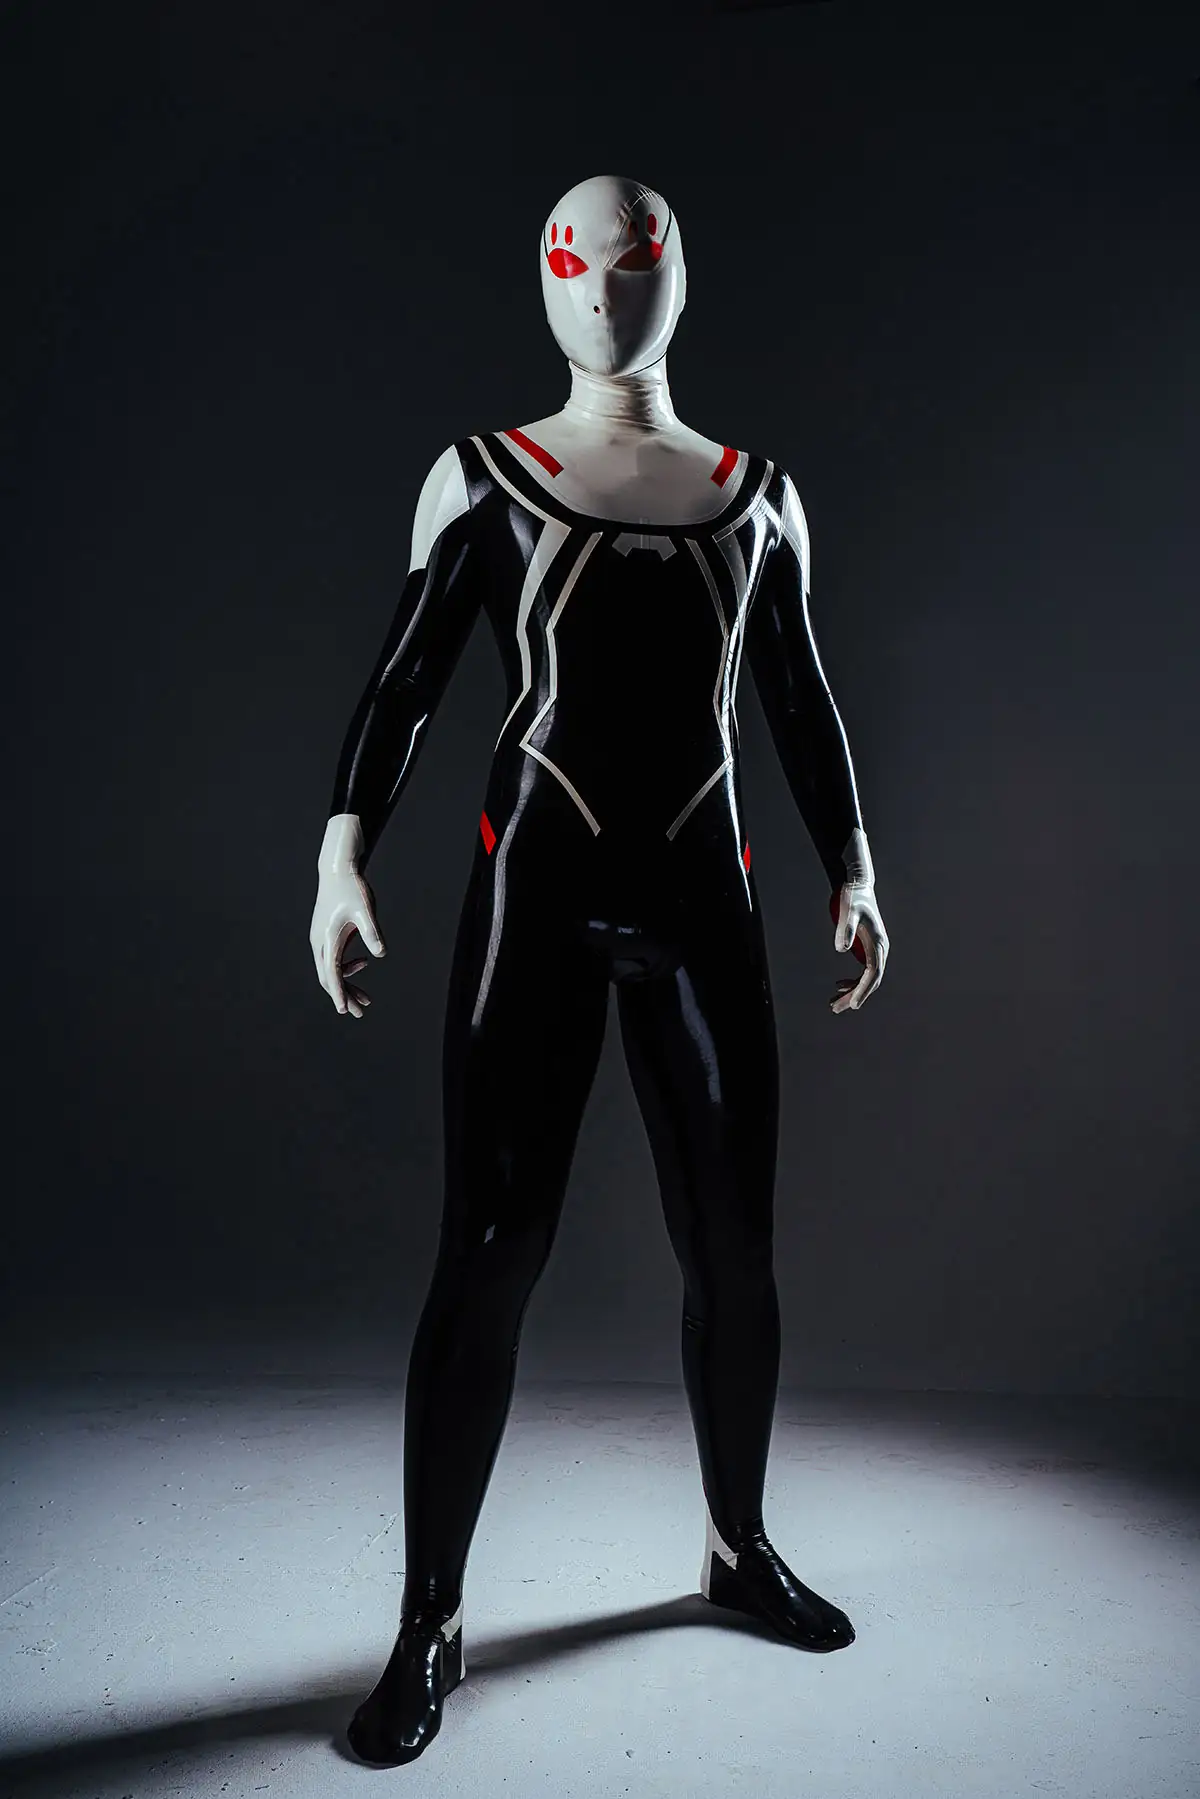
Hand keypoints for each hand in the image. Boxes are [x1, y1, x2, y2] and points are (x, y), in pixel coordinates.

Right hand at [310, 862, 385, 1018]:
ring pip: (330, 970)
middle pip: (329, 977)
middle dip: (344, 996)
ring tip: (366, 999)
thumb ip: (372, 932)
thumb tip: (381, 954)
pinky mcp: (326, 934)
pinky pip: (333, 959)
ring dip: (346, 984)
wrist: (338, 869)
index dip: (339, 994)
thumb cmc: (352, 888)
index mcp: (327, 939)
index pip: (331, 973)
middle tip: (361, 1012)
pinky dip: (346, 968)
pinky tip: (363, 963)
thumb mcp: (365, 910)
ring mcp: (321, 939)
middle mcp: (319, 942)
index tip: (345, 1010)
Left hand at [828, 884, 887, 1013]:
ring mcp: (875, 950)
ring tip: (834, 1003)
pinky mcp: (868, 949)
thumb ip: (845, 930)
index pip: (873, 973)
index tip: (853, 1004)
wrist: (859, 886)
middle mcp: (880, 949)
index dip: (863, 990)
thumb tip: (841, 949)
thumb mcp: (847, 912)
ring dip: (851, 991)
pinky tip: (839, 985)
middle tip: (835, 1008)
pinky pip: (863, 971)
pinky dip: (852, 981)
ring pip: (866, 978)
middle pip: (870, 980)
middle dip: (854, 996)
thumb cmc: (853, 898)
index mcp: (878, 943)